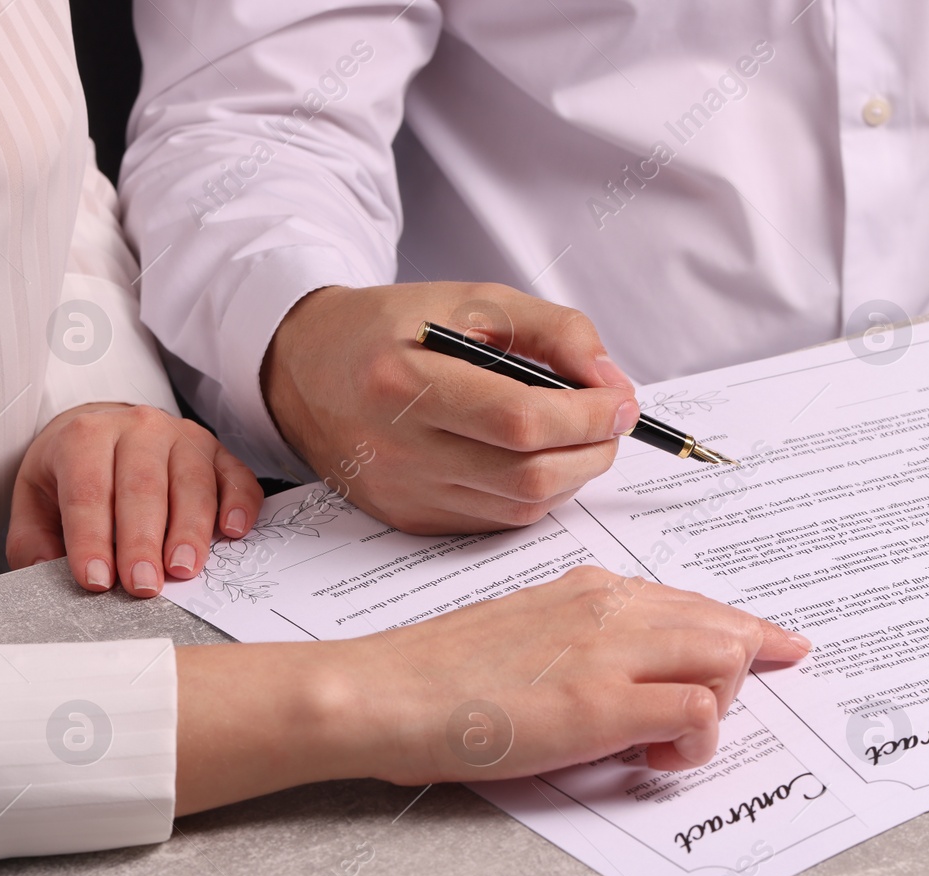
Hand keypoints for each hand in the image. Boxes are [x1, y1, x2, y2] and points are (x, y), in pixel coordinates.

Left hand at [8, 402, 263, 596]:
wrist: (106, 428)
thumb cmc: (73, 469)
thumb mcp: (35, 497)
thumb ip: (33, 539)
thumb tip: (44, 575)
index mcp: (85, 436)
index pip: (88, 491)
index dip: (91, 539)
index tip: (96, 580)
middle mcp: (138, 428)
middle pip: (143, 488)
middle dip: (143, 542)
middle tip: (143, 585)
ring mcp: (184, 437)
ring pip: (192, 484)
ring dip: (190, 531)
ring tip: (182, 570)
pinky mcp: (218, 452)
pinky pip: (237, 476)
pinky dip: (239, 504)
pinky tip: (232, 531)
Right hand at [173, 567, 811, 813]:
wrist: (384, 691)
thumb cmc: (436, 673)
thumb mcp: (521, 631)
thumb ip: (577, 637)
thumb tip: (615, 669)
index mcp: (588, 590)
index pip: (687, 602)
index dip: (740, 624)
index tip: (774, 639)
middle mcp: (610, 608)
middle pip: (721, 623)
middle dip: (754, 656)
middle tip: (777, 672)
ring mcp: (610, 651)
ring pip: (724, 657)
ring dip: (717, 705)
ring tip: (669, 738)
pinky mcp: (603, 703)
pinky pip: (697, 712)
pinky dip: (694, 742)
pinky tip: (654, 757)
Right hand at [264, 282, 639, 534]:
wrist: (306, 370)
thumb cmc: (393, 328)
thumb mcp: (473, 302)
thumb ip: (553, 331)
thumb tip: (612, 383)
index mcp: (403, 382)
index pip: (520, 421)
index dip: (587, 417)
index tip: (622, 402)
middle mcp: (397, 449)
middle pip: (528, 475)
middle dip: (592, 451)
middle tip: (611, 422)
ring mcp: (402, 493)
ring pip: (521, 506)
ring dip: (571, 475)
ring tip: (578, 436)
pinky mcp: (409, 518)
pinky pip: (497, 520)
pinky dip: (535, 493)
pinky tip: (536, 459)